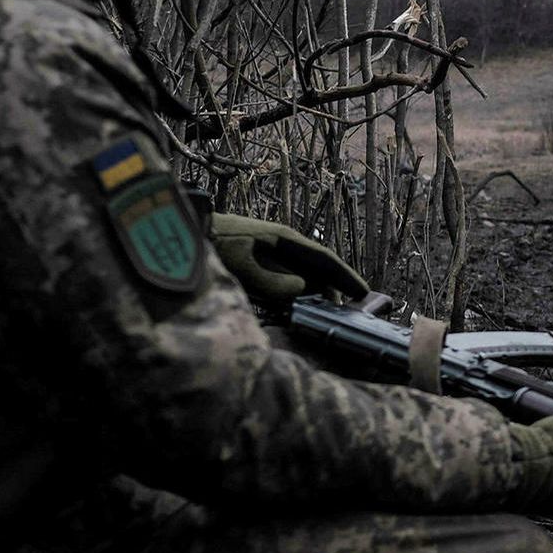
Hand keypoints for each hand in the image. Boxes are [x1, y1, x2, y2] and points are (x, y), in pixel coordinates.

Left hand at [211, 213, 368, 304]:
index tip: (363, 292)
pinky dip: (293, 300)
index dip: (345, 275)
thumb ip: (270, 280)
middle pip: (316, 273)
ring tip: (322, 319)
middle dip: (331, 292)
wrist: (188, 233)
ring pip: (301, 281)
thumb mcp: (242, 263)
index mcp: (284, 239)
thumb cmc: (215, 243)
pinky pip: (284, 287)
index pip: (323, 259)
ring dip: (312, 298)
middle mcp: (283, 248)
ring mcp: (271, 259)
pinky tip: (294, 315)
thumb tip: (302, 291)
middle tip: (344, 316)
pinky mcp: (259, 269)